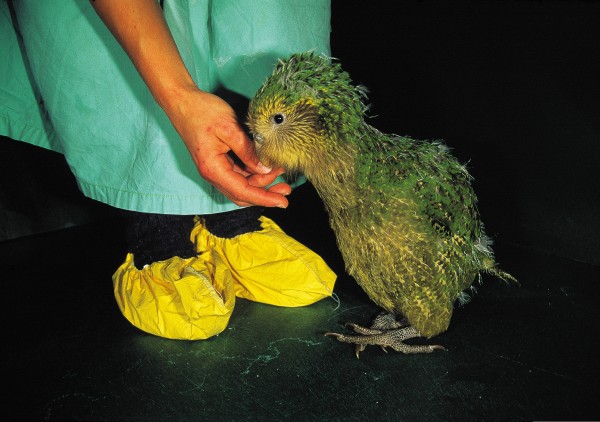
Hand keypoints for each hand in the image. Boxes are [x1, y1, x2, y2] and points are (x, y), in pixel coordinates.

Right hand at [166, 87, 290, 206]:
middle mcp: (213, 173)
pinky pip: (239, 174)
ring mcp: (215, 168)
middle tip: (287, 190)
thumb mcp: (229, 128)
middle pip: (243, 193)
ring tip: (281, 176)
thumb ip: (247, 150)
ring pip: (242, 185)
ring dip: (262, 184)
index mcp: (213, 169)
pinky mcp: (219, 161)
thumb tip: (265, 168)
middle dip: (266, 194)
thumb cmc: (201, 111)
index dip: (264, 198)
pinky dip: (254, 174)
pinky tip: (267, 167)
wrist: (182, 101)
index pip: (242, 191)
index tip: (282, 202)